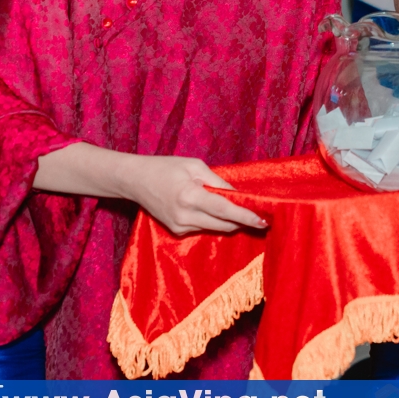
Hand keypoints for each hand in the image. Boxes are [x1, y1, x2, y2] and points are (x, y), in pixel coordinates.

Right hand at [119, 155, 266, 235]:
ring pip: (215, 228)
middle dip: (242, 222)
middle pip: (224, 225)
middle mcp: (185, 216)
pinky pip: (203, 228)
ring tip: (240, 210)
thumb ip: (217, 181)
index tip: (263, 221)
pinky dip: (213, 221)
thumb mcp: (195, 166)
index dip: (246, 216)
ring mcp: (180, 226)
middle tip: (260, 217)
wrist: (135, 181)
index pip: (225, 210)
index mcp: (190, 196)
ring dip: (229, 221)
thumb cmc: (166, 167)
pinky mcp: (177, 231)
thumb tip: (238, 195)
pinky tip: (213, 210)